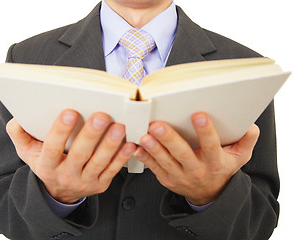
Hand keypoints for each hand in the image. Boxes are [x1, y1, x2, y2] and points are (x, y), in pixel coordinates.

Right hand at [6, 110, 135, 203]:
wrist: (60, 191)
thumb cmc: (45, 163)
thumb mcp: (27, 152)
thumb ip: (20, 135)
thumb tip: (18, 118)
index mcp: (46, 165)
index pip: (51, 148)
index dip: (60, 131)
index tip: (70, 112)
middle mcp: (65, 175)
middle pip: (79, 155)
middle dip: (91, 135)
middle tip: (101, 115)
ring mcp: (85, 181)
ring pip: (99, 163)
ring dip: (110, 145)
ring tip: (119, 126)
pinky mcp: (100, 184)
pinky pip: (112, 171)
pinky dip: (122, 158)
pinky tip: (129, 144)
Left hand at [134, 112, 259, 205]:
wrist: (209, 193)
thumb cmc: (222, 168)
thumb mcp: (240, 157)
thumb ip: (246, 141)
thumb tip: (250, 125)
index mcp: (215, 162)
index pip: (211, 145)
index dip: (206, 131)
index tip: (198, 115)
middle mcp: (197, 170)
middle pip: (182, 154)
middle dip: (170, 139)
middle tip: (158, 125)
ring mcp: (180, 176)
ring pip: (165, 162)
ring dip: (154, 149)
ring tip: (144, 136)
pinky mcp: (167, 179)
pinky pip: (154, 169)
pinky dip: (145, 158)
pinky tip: (136, 148)